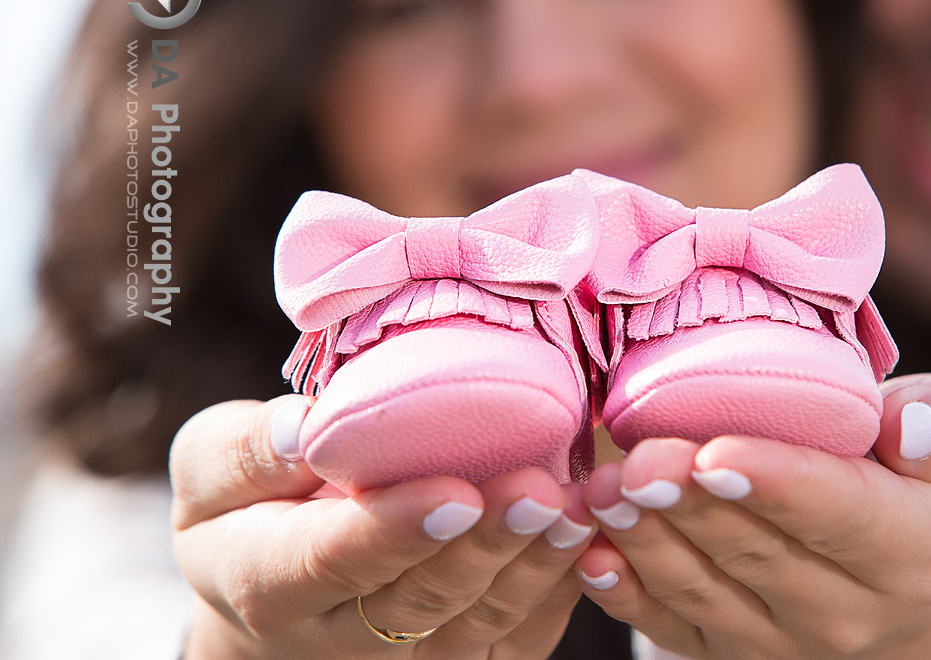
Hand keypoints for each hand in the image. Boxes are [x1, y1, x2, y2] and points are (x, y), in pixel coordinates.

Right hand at [169, 395, 596, 658]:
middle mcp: (340, 635)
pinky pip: (516, 639)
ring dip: (533, 567)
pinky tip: (586, 536)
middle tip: (538, 489)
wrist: (274, 592)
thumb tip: (304, 426)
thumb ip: (246, 451)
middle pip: (422, 598)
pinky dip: (557, 591)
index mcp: (269, 581)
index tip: (454, 490)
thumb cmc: (248, 509)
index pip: (332, 561)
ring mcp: (405, 657)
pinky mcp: (459, 657)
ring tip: (576, 507)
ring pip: (478, 623)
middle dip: (485, 543)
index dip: (396, 529)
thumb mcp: (212, 470)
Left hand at [573, 372, 930, 658]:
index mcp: (919, 550)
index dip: (776, 482)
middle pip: (757, 552)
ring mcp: (784, 639)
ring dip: (647, 540)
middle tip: (636, 459)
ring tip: (604, 490)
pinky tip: (592, 551)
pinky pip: (672, 626)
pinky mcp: (731, 649)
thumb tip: (906, 425)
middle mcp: (851, 612)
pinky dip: (627, 592)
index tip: (715, 450)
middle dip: (689, 504)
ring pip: (704, 590)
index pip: (841, 514)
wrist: (911, 570)